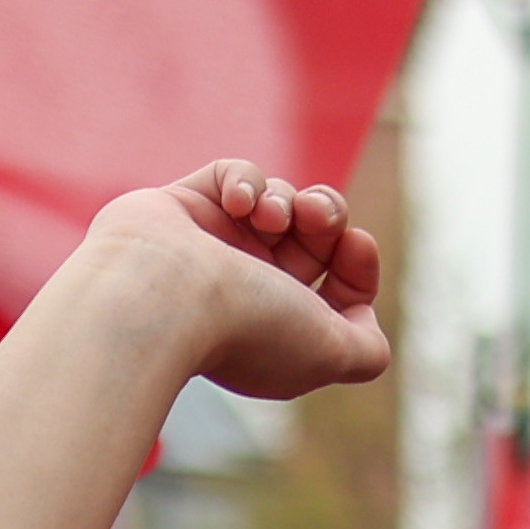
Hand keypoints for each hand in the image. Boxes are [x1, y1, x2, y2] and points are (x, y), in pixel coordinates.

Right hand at [92, 166, 391, 401]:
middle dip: (327, 215)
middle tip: (316, 215)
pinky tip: (239, 203)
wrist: (163, 297)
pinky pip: (230, 175)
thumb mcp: (332, 353)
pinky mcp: (179, 209)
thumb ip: (367, 349)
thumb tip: (361, 318)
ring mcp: (211, 249)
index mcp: (278, 329)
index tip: (357, 243)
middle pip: (312, 237)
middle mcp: (244, 291)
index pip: (336, 287)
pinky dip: (245, 180)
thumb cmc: (250, 325)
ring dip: (286, 199)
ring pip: (276, 202)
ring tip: (269, 216)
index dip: (358, 261)